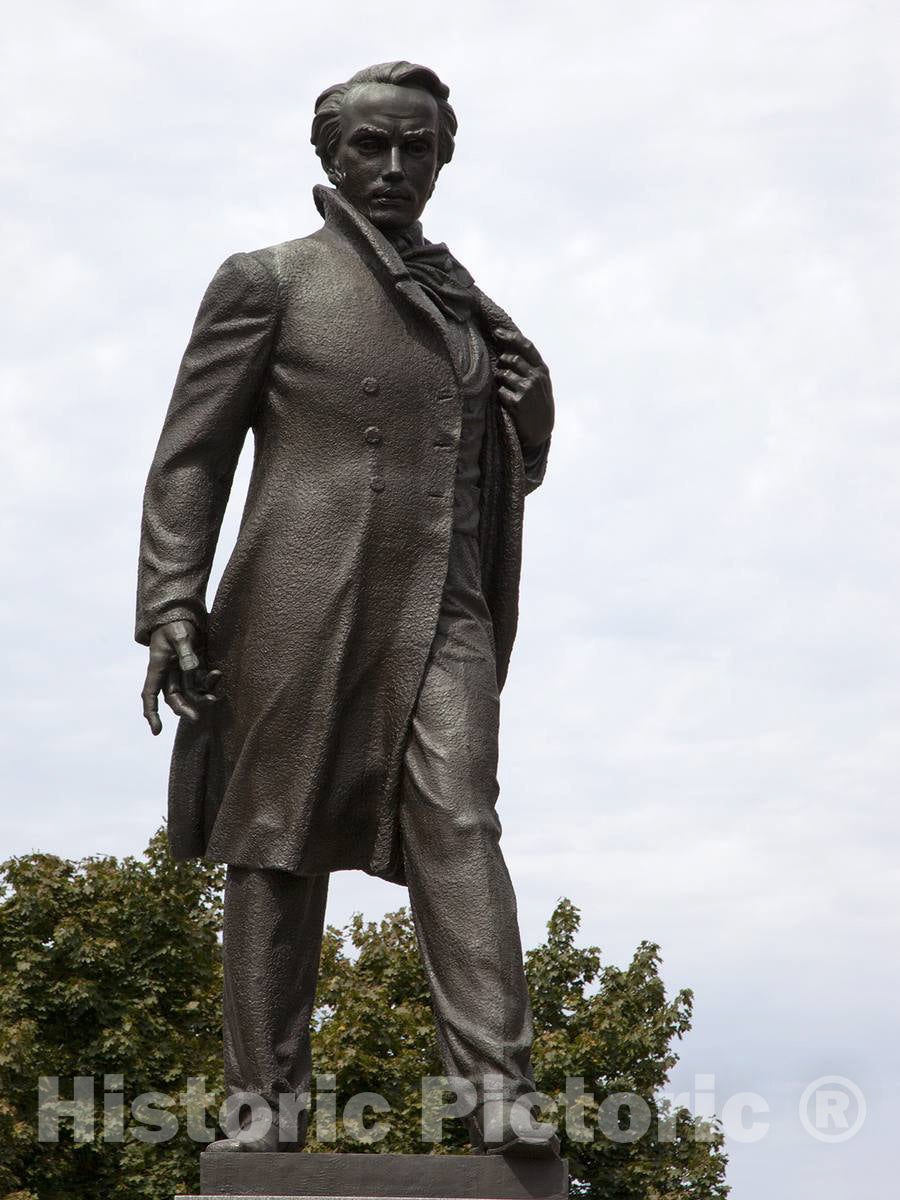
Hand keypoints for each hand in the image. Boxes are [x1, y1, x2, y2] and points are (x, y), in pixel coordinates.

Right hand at [141, 619, 222, 735]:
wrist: (182, 614)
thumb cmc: (175, 623)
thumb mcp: (179, 634)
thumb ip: (185, 652)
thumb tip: (191, 669)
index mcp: (158, 667)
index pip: (150, 694)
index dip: (151, 712)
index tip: (157, 730)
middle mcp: (168, 673)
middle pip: (173, 698)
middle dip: (184, 710)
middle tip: (197, 718)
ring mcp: (181, 671)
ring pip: (189, 692)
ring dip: (201, 697)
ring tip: (214, 698)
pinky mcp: (194, 667)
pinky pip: (201, 681)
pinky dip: (209, 681)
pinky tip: (218, 674)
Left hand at [493, 327, 554, 448]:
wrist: (541, 430)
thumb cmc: (538, 404)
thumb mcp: (540, 383)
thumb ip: (529, 366)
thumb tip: (507, 349)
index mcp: (542, 370)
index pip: (526, 346)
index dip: (511, 337)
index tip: (497, 332)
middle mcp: (536, 377)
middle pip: (511, 359)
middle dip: (502, 363)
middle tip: (502, 371)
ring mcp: (527, 389)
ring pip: (503, 374)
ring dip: (500, 380)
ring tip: (507, 389)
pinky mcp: (517, 402)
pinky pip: (500, 391)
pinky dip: (501, 395)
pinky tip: (509, 402)